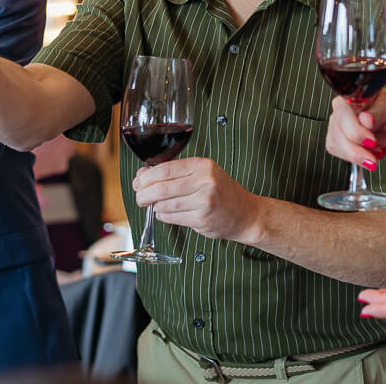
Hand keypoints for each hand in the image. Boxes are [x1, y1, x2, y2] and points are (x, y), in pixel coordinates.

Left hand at [133, 157, 261, 243]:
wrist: (246, 213)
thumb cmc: (222, 192)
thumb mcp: (203, 173)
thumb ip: (175, 173)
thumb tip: (143, 175)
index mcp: (202, 165)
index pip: (165, 169)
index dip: (146, 177)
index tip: (138, 182)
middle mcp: (204, 181)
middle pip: (161, 187)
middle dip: (144, 194)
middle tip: (140, 198)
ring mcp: (203, 201)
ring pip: (164, 204)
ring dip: (155, 207)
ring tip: (157, 206)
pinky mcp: (201, 219)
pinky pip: (171, 218)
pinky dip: (164, 216)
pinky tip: (168, 213)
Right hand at [326, 90, 385, 169]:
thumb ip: (378, 113)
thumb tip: (365, 118)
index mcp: (354, 94)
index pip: (344, 109)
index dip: (355, 127)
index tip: (371, 140)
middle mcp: (342, 107)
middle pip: (338, 129)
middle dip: (357, 145)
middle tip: (375, 150)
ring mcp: (337, 123)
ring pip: (336, 142)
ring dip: (357, 154)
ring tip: (376, 152)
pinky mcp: (335, 139)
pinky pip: (337, 151)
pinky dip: (355, 157)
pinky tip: (368, 154)